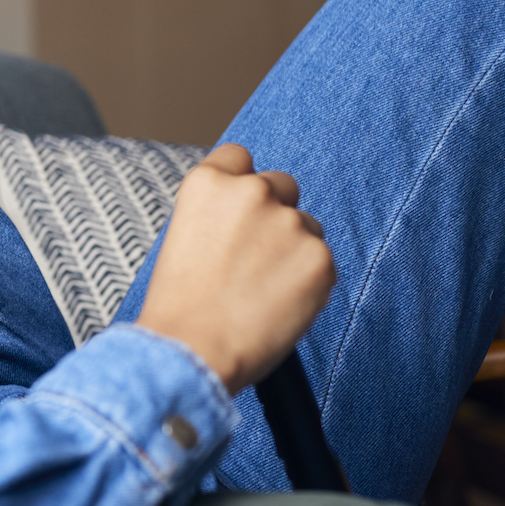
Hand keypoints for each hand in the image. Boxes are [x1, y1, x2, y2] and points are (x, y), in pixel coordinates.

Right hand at [135, 144, 334, 395]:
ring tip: (263, 291)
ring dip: (295, 250)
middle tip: (256, 257)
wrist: (192, 349)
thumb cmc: (181, 303)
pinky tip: (279, 306)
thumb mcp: (185, 236)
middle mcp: (251, 191)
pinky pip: (323, 264)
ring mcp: (289, 222)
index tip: (240, 211)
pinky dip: (309, 284)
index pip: (239, 156)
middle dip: (276, 213)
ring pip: (308, 226)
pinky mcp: (320, 258)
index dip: (241, 183)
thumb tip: (253, 218)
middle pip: (282, 184)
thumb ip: (220, 213)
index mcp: (208, 183)